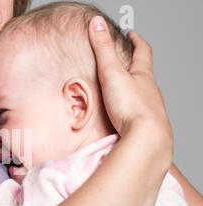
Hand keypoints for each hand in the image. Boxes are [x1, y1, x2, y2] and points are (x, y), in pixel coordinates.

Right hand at [88, 16, 172, 148]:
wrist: (146, 138)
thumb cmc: (131, 107)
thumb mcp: (112, 73)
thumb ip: (103, 49)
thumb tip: (97, 24)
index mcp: (143, 76)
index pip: (143, 52)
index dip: (137, 41)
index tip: (132, 35)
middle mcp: (150, 91)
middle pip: (145, 74)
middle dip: (136, 66)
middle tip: (127, 61)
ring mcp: (150, 109)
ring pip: (143, 94)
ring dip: (134, 90)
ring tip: (123, 90)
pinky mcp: (144, 125)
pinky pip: (138, 113)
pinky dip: (131, 109)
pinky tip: (123, 115)